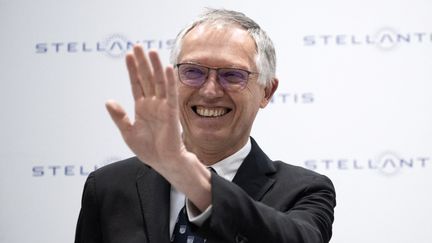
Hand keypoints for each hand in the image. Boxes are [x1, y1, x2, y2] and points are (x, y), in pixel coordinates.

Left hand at [106, 45, 183, 170]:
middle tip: (138, 46)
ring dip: (155, 67)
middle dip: (142, 62)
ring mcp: (162, 106)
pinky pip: (170, 94)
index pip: (136, 84)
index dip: (132, 70)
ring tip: (151, 51)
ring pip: (158, 82)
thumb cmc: (148, 149)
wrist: (163, 162)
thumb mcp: (128, 132)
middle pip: (146, 78)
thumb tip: (108, 101)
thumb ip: (119, 117)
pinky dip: (168, 82)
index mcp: (142, 108)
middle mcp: (152, 104)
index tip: (128, 55)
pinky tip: (166, 69)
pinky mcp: (171, 112)